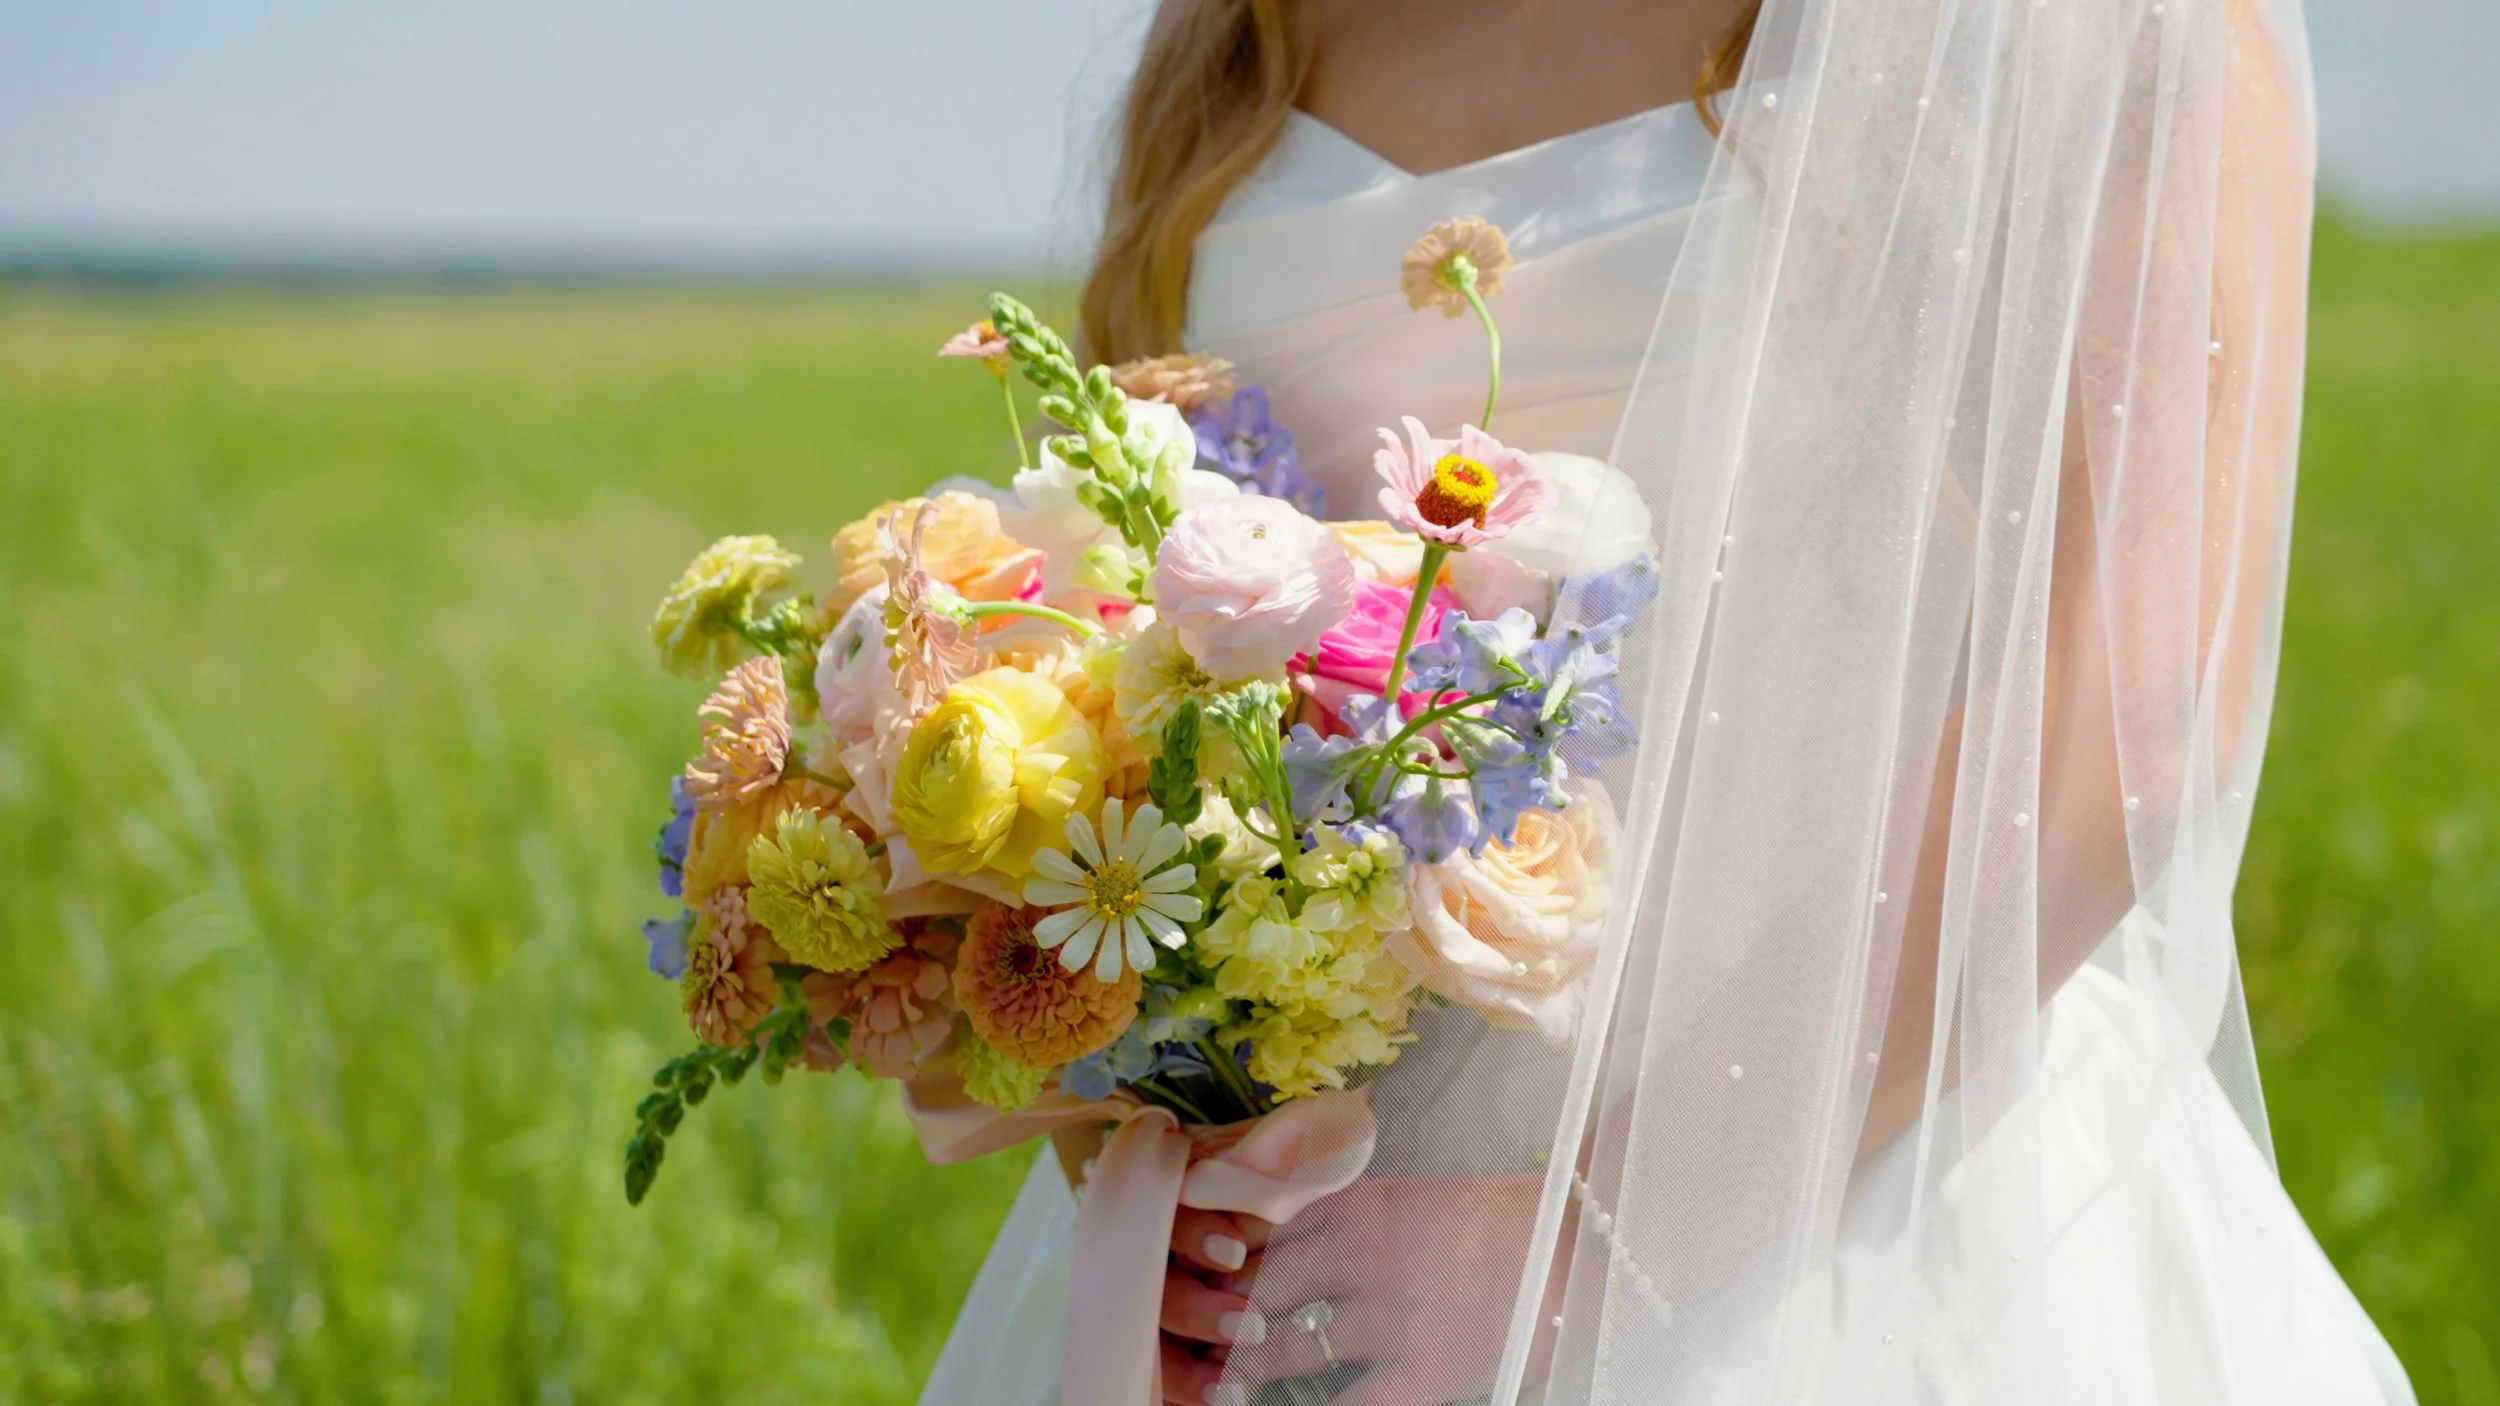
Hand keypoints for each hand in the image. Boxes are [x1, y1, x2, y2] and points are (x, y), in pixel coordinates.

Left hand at [1160, 1174, 1542, 1405]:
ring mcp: (1388, 1316)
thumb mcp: (1399, 1199)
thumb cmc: (1486, 1225)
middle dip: (1209, 1317)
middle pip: (1252, 1287)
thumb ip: (1331, 1207)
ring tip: (1208, 1391)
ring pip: (1281, 1350)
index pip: (1251, 1222)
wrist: (1577, 1250)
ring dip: (1238, 1373)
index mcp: (1353, 1203)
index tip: (1171, 1268)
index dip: (1204, 1250)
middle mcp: (1359, 1254)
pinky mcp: (1420, 1372)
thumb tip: (1255, 1209)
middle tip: (1172, 1341)